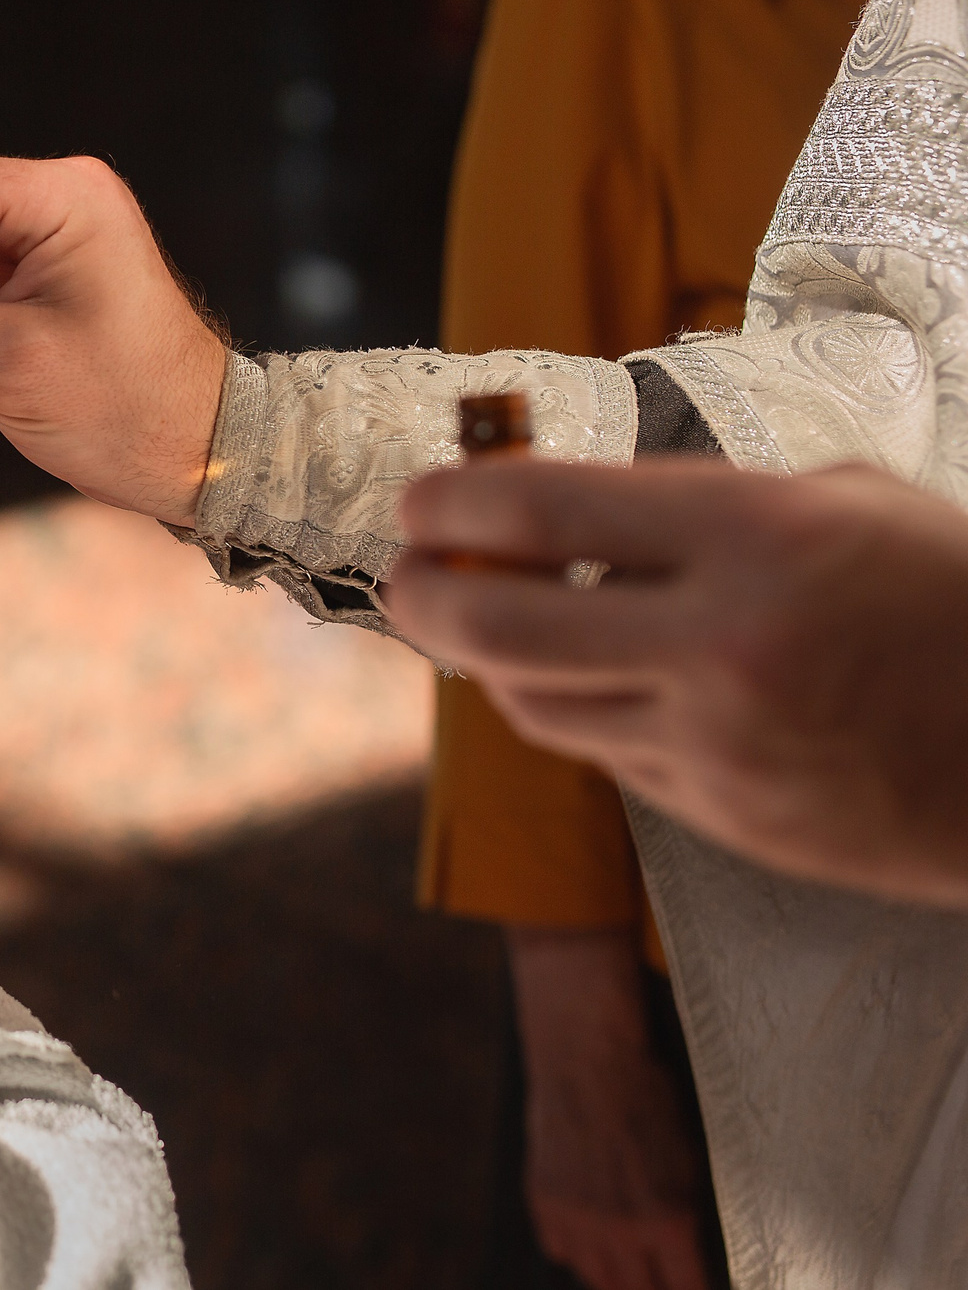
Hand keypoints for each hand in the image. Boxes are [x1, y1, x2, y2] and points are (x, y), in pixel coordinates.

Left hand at [385, 458, 967, 906]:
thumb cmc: (959, 600)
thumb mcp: (855, 506)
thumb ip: (711, 503)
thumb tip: (580, 506)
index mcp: (761, 540)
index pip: (544, 508)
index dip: (454, 502)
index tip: (419, 501)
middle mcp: (724, 644)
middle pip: (498, 622)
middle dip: (424, 594)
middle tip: (406, 574)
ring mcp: (719, 744)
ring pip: (533, 702)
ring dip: (489, 659)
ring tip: (482, 621)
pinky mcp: (726, 818)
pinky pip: (605, 756)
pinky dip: (574, 711)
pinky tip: (582, 680)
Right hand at [507, 927, 708, 1289]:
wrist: (587, 1056)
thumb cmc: (649, 1099)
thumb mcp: (687, 1162)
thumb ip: (683, 1217)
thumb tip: (685, 1257)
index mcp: (670, 1221)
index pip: (687, 1289)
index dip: (692, 1289)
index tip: (692, 1283)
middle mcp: (622, 1229)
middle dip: (652, 1286)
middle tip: (660, 1275)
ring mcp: (577, 1217)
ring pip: (596, 1277)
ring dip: (613, 1273)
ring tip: (626, 1260)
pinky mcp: (543, 1200)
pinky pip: (559, 1247)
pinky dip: (575, 1245)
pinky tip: (590, 1228)